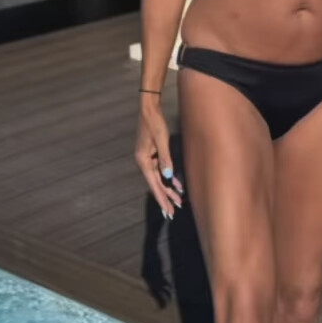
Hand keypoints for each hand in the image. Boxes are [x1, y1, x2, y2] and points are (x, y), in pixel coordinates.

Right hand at [134, 98, 183, 219]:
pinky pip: (160, 170)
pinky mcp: (152, 154)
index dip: (161, 199)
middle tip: (173, 213)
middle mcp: (143, 162)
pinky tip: (176, 185)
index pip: (154, 184)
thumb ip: (165, 159)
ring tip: (178, 201)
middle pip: (155, 184)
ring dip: (168, 189)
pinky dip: (168, 178)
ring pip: (159, 179)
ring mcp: (147, 159)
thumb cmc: (154, 123)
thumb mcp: (161, 140)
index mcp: (143, 161)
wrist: (149, 109)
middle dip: (165, 198)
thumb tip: (168, 177)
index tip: (167, 211)